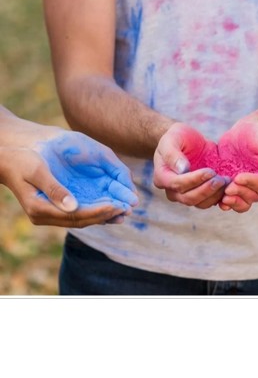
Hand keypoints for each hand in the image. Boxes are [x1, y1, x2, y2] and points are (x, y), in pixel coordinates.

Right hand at [0, 129, 138, 226]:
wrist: (7, 158)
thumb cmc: (21, 160)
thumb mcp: (36, 171)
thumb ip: (54, 189)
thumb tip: (73, 206)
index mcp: (40, 209)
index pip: (75, 215)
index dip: (97, 212)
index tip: (116, 206)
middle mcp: (45, 215)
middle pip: (81, 220)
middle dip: (104, 215)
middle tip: (126, 210)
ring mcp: (49, 212)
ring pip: (81, 218)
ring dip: (102, 215)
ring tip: (123, 211)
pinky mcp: (53, 206)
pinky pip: (78, 211)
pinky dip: (94, 209)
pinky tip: (109, 205)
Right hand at [153, 123, 228, 208]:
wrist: (184, 141)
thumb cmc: (176, 138)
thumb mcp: (171, 139)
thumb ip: (173, 154)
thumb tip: (182, 169)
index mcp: (162, 177)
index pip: (177, 184)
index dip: (194, 180)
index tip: (210, 171)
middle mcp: (172, 191)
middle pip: (189, 198)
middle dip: (206, 190)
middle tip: (221, 179)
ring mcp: (186, 195)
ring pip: (200, 203)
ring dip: (215, 195)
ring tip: (226, 181)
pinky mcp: (200, 195)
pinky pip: (209, 202)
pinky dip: (220, 197)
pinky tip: (229, 186)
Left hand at [218, 119, 257, 212]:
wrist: (247, 129)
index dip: (252, 183)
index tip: (239, 177)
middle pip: (253, 197)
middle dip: (240, 193)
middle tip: (228, 187)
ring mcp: (246, 187)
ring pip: (243, 202)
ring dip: (234, 202)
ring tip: (224, 198)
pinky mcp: (232, 185)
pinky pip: (231, 200)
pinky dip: (225, 203)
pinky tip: (219, 201)